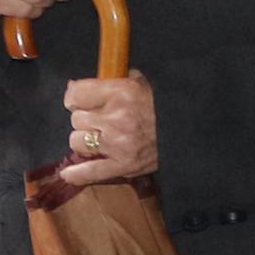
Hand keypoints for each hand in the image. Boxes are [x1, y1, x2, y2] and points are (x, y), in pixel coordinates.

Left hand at [57, 73, 155, 188]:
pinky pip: (91, 171)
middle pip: (76, 119)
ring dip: (85, 140)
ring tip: (99, 137)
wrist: (187, 130)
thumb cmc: (161, 106)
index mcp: (121, 92)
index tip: (78, 100)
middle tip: (99, 119)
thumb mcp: (141, 83)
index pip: (76, 95)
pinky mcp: (123, 165)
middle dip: (85, 118)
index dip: (75, 97)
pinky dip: (78, 174)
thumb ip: (111, 81)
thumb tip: (76, 86)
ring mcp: (118, 144)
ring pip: (77, 141)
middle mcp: (117, 118)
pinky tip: (68, 174)